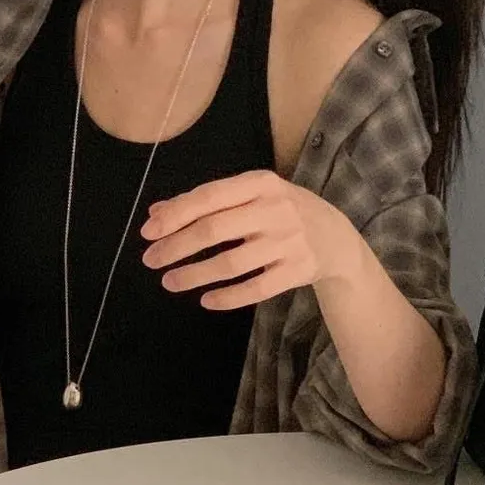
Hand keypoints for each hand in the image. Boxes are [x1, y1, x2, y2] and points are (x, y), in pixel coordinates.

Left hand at [141, 170, 363, 309]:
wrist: (336, 237)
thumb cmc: (282, 212)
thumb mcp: (251, 195)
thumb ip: (207, 202)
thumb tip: (156, 212)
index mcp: (260, 183)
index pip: (209, 197)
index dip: (175, 215)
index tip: (147, 232)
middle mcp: (276, 209)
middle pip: (214, 230)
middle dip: (176, 247)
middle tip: (151, 261)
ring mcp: (289, 242)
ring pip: (231, 263)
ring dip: (194, 275)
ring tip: (169, 282)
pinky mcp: (298, 271)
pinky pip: (256, 288)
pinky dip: (228, 297)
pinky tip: (205, 300)